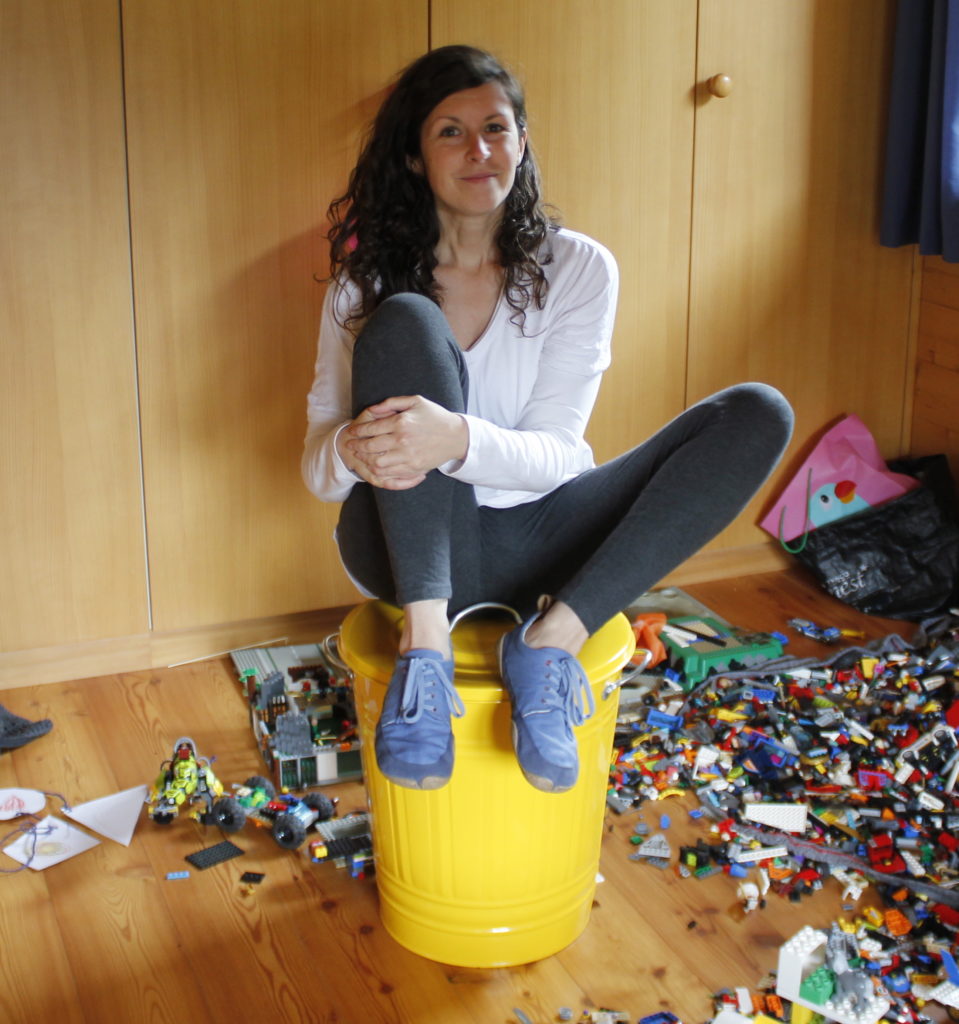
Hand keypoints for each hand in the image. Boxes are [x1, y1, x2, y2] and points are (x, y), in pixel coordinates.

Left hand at [337, 395, 467, 489]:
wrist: (456, 436)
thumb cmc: (435, 416)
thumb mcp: (415, 401)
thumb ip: (391, 403)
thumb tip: (372, 410)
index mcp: (401, 422)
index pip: (371, 428)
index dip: (357, 431)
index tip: (351, 432)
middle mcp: (402, 440)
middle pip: (370, 446)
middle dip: (356, 446)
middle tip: (350, 445)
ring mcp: (407, 456)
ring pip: (376, 462)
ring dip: (365, 460)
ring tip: (359, 456)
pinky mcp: (413, 468)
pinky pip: (389, 473)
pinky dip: (377, 470)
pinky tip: (373, 466)